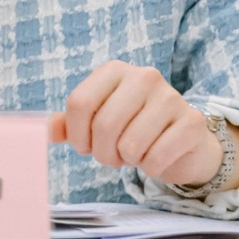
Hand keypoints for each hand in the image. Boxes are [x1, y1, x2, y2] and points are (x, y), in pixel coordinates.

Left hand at [47, 61, 238, 192]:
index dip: (77, 135)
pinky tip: (157, 157)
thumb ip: (69, 124)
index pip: (79, 102)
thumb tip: (46, 130)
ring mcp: (171, 97)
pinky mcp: (192, 122)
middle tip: (112, 156)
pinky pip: (156, 157)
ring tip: (136, 153)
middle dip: (102, 153)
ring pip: (130, 144)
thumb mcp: (96, 122)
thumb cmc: (132, 129)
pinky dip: (151, 167)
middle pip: (104, 125)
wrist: (182, 141)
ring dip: (128, 160)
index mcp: (114, 70)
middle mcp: (144, 76)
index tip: (85, 146)